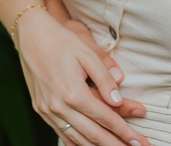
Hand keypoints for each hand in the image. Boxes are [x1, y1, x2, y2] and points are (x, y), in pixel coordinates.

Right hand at [16, 8, 149, 145]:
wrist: (30, 35)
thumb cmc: (62, 41)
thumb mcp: (88, 54)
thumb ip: (104, 79)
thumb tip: (118, 102)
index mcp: (72, 92)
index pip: (105, 118)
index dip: (125, 131)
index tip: (140, 140)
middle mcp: (58, 106)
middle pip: (93, 134)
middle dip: (116, 144)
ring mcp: (47, 111)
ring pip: (77, 139)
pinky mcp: (41, 110)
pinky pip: (62, 134)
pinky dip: (78, 144)